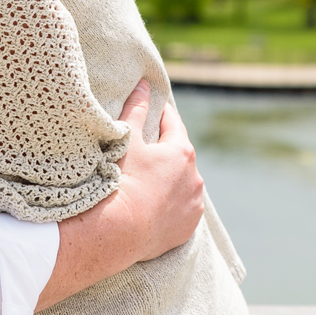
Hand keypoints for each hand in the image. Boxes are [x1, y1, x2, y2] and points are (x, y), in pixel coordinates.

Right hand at [105, 78, 205, 263]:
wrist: (120, 230)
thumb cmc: (123, 180)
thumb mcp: (128, 140)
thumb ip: (136, 109)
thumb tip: (143, 85)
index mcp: (182, 151)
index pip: (173, 123)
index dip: (162, 115)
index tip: (155, 111)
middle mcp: (195, 176)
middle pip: (180, 155)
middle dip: (166, 149)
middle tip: (147, 149)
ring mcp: (194, 203)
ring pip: (184, 183)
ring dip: (172, 178)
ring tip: (151, 180)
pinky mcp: (189, 225)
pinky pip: (183, 208)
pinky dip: (173, 203)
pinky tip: (157, 204)